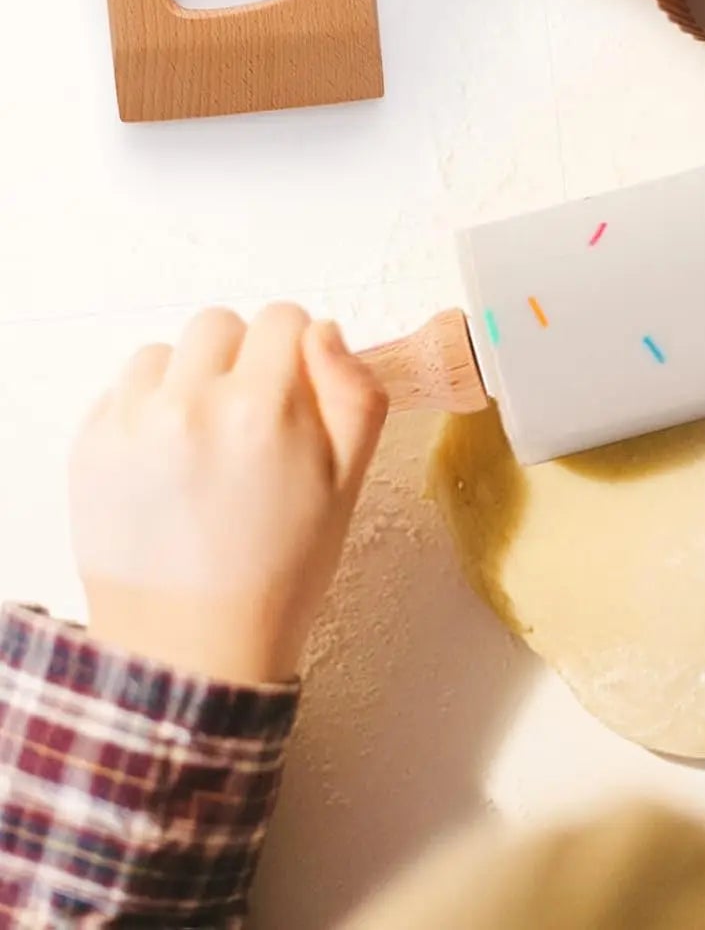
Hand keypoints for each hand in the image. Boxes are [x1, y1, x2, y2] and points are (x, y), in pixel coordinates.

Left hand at [70, 305, 388, 684]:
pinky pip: (121, 390)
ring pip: (165, 352)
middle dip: (244, 357)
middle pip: (221, 324)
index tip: (299, 392)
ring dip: (188, 378)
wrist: (194, 646)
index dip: (300, 351)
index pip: (283, 318)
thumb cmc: (280, 569)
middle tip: (253, 418)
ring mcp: (130, 424)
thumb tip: (324, 333)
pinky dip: (147, 410)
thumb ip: (355, 393)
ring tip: (206, 440)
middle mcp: (189, 403)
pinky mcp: (88, 447)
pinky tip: (170, 462)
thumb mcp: (349, 483)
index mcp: (263, 407)